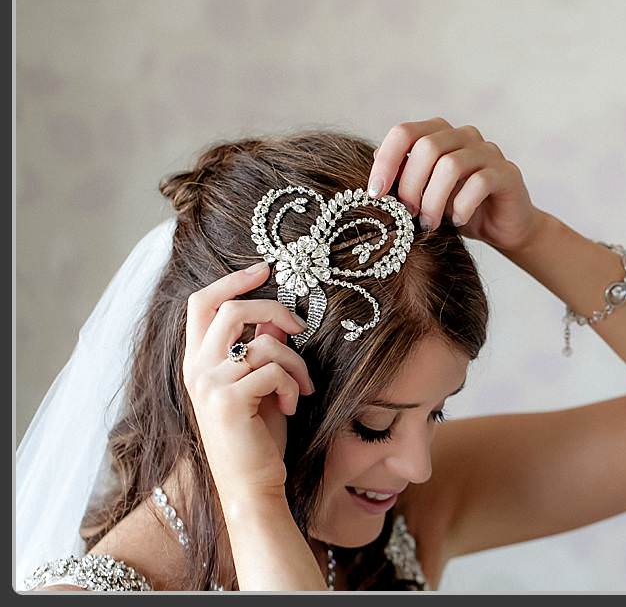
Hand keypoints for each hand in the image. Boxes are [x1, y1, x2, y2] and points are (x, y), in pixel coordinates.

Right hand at [180, 262, 315, 505]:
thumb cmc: (258, 433)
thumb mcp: (258, 381)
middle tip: (298, 326)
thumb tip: (275, 317)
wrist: (252, 484)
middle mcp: (195, 370)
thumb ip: (258, 347)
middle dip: (275, 309)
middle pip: (233, 309)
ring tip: (301, 386)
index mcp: (197, 362)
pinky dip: (293, 383)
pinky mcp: (227, 400)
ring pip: (263, 342)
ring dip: (295, 361)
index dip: (231, 280)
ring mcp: (208, 385)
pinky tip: (292, 405)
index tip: (264, 268)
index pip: (200, 304)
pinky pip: (273, 369)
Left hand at [369, 118, 541, 253]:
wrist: (499, 226)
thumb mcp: (420, 193)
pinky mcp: (506, 173)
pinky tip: (457, 220)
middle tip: (407, 215)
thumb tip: (373, 156)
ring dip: (433, 201)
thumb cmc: (454, 207)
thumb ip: (402, 175)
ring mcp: (488, 151)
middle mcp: (465, 135)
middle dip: (410, 187)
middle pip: (427, 147)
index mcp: (439, 134)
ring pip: (451, 165)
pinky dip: (461, 206)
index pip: (405, 132)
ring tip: (429, 224)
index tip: (374, 195)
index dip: (386, 161)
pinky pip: (479, 183)